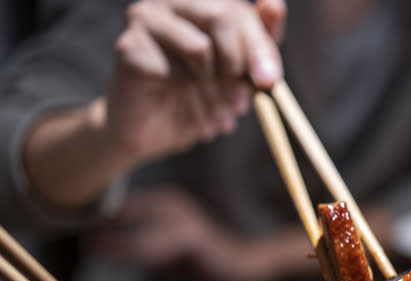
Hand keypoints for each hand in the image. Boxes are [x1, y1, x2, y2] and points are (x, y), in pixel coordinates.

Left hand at [93, 188, 318, 280]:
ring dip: (117, 240)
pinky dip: (135, 250)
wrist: (244, 264)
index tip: (86, 238)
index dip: (106, 222)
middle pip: (131, 212)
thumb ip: (136, 245)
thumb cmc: (205, 258)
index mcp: (169, 202)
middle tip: (85, 244)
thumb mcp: (165, 250)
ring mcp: (184, 218)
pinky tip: (120, 256)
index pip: (128, 207)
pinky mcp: (192, 237)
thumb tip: (98, 245)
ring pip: (142, 228)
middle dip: (107, 227)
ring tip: (94, 248)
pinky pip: (157, 244)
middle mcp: (175, 204)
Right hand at [105, 0, 285, 164]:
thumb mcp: (241, 72)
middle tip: (245, 104)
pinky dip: (193, 100)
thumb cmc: (201, 96)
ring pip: (199, 48)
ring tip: (223, 119)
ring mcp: (145, 18)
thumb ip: (260, 40)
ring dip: (217, 90)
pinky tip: (197, 119)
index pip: (238, 10)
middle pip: (220, 17)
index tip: (271, 81)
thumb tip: (276, 5)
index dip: (260, 46)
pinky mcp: (129, 46)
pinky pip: (174, 71)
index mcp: (201, 0)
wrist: (154, 132)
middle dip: (239, 66)